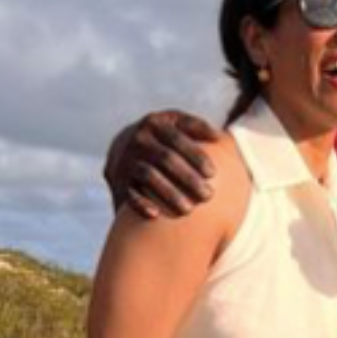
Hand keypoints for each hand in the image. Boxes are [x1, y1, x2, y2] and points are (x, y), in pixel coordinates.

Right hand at [103, 110, 218, 217]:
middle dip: (188, 178)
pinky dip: (140, 204)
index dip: (196, 155)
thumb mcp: (176, 123)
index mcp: (155, 122)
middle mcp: (138, 138)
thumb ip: (196, 127)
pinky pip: (128, 192)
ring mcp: (126, 158)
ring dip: (169, 194)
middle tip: (208, 196)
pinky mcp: (117, 178)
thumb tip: (219, 137)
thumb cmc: (164, 134)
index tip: (213, 173)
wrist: (125, 143)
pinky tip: (156, 215)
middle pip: (166, 159)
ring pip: (149, 176)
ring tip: (189, 210)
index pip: (178, 139)